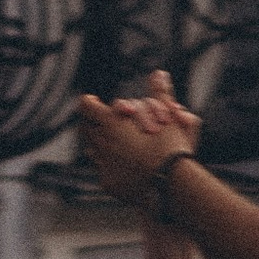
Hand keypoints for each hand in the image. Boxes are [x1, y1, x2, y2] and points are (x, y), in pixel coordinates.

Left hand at [77, 81, 195, 205]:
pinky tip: (110, 163)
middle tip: (92, 119)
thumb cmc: (170, 149)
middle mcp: (104, 144)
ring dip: (96, 143)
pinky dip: (104, 164)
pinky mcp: (109, 183)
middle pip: (88, 129)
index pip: (90, 108)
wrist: (170, 185)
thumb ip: (160, 94)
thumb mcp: (168, 117)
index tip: (88, 99)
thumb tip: (158, 73)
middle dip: (91, 122)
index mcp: (114, 124)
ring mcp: (104, 165)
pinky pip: (101, 171)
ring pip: (92, 150)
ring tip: (100, 140)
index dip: (89, 102)